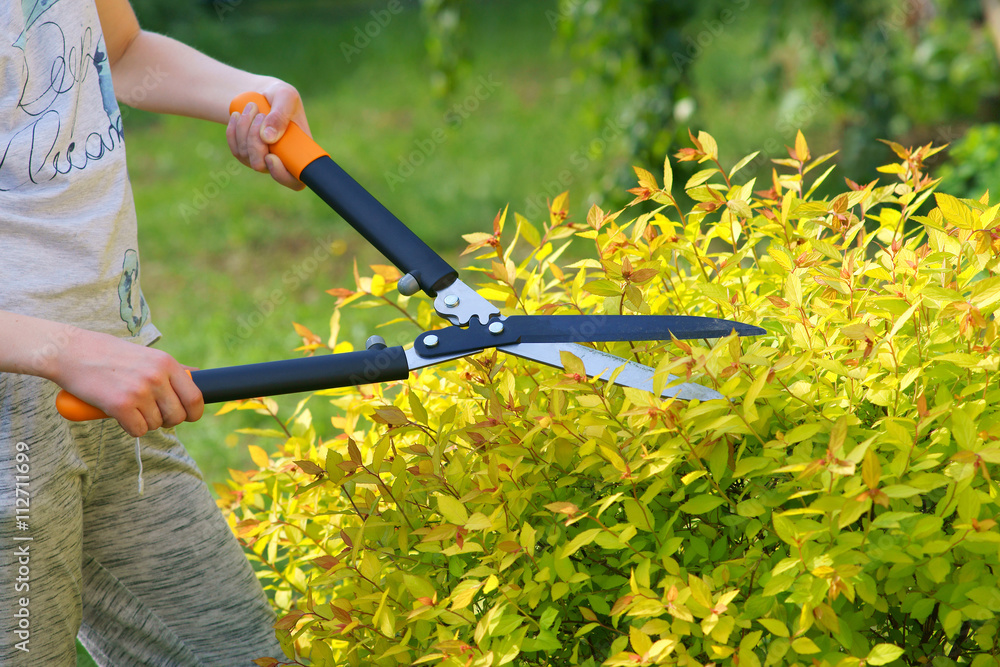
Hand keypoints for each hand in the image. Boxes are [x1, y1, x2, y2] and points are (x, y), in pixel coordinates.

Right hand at [52, 328, 203, 436]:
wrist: (71, 352)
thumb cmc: (110, 354)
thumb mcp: (147, 355)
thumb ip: (173, 368)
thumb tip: (199, 374)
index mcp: (166, 363)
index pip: (195, 397)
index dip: (193, 413)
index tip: (186, 416)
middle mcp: (156, 376)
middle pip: (178, 415)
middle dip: (167, 421)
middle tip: (152, 414)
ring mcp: (139, 391)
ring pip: (156, 424)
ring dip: (145, 422)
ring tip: (131, 407)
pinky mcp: (120, 405)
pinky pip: (138, 430)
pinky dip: (131, 428)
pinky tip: (120, 415)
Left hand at [227, 80, 310, 189]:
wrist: (263, 94)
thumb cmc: (280, 96)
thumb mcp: (286, 96)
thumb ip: (280, 115)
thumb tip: (268, 138)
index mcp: (299, 153)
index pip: (295, 180)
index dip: (282, 175)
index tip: (271, 156)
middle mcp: (280, 162)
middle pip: (261, 166)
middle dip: (254, 141)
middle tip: (260, 115)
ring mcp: (261, 159)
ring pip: (245, 155)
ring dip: (245, 129)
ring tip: (252, 107)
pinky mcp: (245, 154)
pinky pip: (234, 149)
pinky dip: (233, 130)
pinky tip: (237, 116)